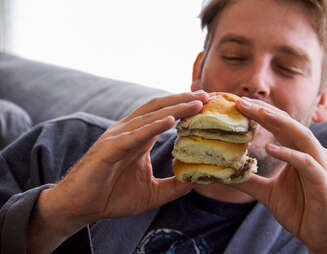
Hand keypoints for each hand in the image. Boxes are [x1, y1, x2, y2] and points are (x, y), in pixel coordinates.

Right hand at [27, 91, 208, 252]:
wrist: (81, 207)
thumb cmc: (112, 196)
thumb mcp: (150, 193)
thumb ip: (172, 186)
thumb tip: (195, 182)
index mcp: (138, 138)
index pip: (164, 115)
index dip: (184, 107)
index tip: (206, 103)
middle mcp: (129, 132)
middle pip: (159, 108)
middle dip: (183, 100)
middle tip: (206, 95)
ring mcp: (118, 138)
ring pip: (149, 117)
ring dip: (174, 108)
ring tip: (196, 103)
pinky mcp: (109, 149)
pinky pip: (134, 135)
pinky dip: (153, 126)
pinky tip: (171, 121)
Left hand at [234, 98, 326, 252]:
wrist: (321, 235)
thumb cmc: (299, 210)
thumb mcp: (267, 192)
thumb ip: (249, 180)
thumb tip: (226, 173)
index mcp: (299, 152)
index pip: (278, 126)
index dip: (259, 114)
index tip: (237, 105)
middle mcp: (310, 152)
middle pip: (287, 124)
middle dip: (264, 111)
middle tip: (241, 102)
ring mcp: (319, 164)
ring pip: (300, 135)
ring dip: (279, 122)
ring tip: (257, 112)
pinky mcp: (322, 179)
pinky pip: (306, 162)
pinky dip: (288, 153)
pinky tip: (270, 147)